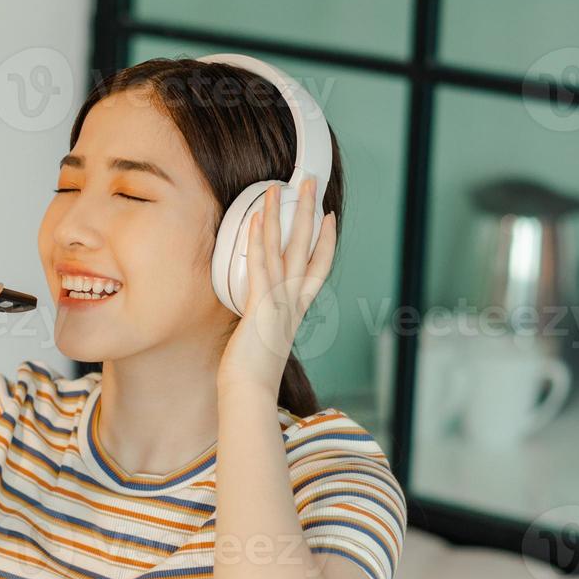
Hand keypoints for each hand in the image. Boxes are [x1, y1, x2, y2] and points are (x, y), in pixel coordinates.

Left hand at [218, 178, 336, 393]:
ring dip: (284, 214)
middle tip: (312, 183)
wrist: (249, 394)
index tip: (329, 218)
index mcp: (296, 311)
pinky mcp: (262, 305)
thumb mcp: (264, 342)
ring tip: (283, 185)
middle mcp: (293, 302)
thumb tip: (258, 320)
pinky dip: (260, 238)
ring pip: (285, 249)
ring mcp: (280, 302)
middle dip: (309, 213)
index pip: (318, 269)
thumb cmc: (252, 375)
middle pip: (307, 248)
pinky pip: (261, 264)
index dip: (326, 241)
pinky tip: (259, 216)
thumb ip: (266, 324)